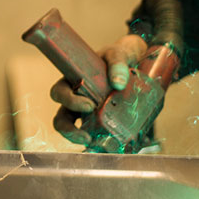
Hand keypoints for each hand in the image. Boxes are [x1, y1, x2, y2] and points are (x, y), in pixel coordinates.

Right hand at [50, 0, 183, 146]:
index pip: (59, 93)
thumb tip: (118, 82)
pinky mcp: (104, 120)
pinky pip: (96, 134)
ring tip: (94, 144)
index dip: (68, 101)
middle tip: (86, 135)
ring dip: (79, 139)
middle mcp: (78, 98)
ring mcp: (89, 112)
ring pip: (74, 130)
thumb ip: (118, 62)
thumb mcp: (119, 52)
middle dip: (68, 130)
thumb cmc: (121, 54)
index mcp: (74, 80)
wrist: (139, 60)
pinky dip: (99, 142)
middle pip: (61, 118)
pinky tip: (110, 146)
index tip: (89, 105)